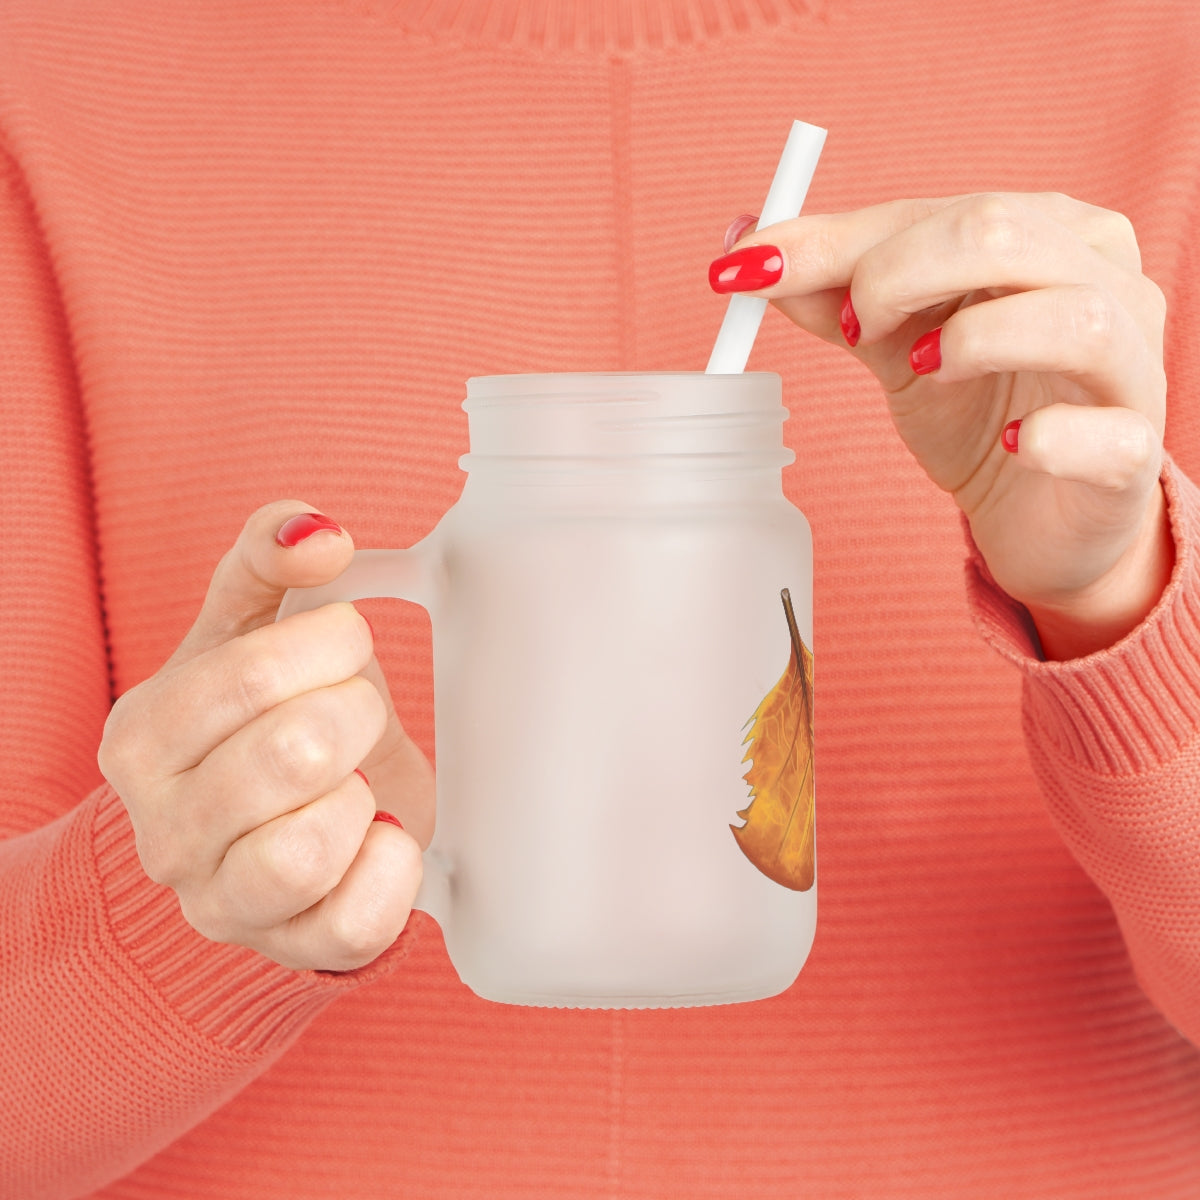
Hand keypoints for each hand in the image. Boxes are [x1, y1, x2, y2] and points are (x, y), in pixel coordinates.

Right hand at [98, 501, 433, 971]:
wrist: (270, 825)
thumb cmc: (260, 718)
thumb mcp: (249, 627)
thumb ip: (268, 559)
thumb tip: (317, 532)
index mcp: (142, 738)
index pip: (252, 674)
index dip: (330, 645)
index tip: (345, 644)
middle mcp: (164, 831)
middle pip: (294, 754)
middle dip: (356, 714)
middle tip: (356, 713)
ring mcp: (222, 902)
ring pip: (309, 849)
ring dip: (362, 796)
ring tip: (356, 780)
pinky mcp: (292, 949)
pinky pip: (356, 922)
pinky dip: (393, 867)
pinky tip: (381, 833)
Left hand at [712, 193, 1172, 658]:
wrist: (1039, 514)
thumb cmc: (978, 412)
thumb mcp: (896, 345)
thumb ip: (834, 295)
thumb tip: (748, 249)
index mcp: (1047, 234)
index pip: (938, 211)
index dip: (837, 240)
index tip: (750, 269)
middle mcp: (1105, 281)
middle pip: (1003, 234)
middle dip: (897, 274)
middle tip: (852, 329)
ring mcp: (1132, 366)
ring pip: (1074, 317)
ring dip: (973, 340)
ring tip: (922, 371)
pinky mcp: (1134, 454)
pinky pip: (1107, 434)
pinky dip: (1050, 437)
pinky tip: (1013, 446)